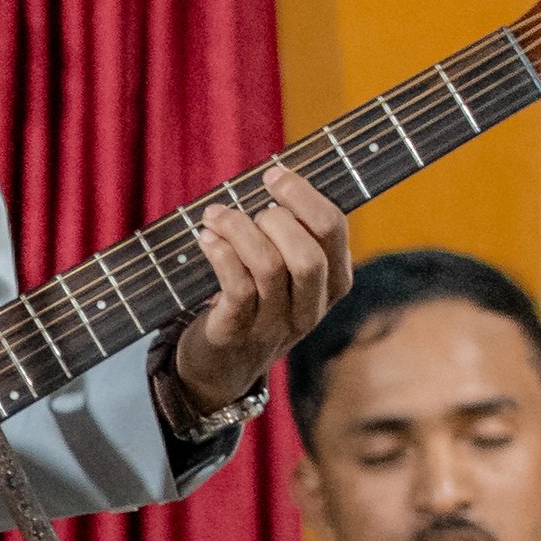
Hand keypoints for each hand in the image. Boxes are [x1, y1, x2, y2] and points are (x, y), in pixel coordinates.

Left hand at [169, 160, 351, 418]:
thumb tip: (274, 175)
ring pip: (270, 269)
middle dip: (276, 219)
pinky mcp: (237, 334)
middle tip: (249, 209)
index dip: (304, 195)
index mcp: (331, 284)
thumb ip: (288, 231)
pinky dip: (221, 256)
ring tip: (215, 216)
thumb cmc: (252, 300)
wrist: (221, 366)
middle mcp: (310, 309)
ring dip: (238, 231)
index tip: (273, 174)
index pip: (334, 231)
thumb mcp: (283, 271)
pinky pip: (238, 291)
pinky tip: (206, 239)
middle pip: (309, 256)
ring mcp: (275, 326)